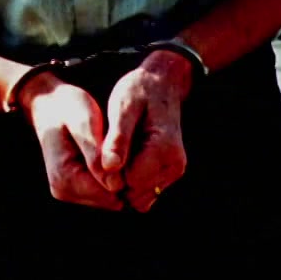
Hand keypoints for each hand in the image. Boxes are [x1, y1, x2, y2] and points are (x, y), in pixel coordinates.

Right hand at [18, 74, 124, 210]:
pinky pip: (105, 190)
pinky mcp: (75, 188)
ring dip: (119, 175)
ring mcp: (68, 191)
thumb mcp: (83, 122)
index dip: (127, 175)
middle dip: (123, 176)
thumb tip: (115, 185)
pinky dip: (113, 174)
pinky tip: (112, 154)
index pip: (108, 193)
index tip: (132, 149)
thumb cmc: (68, 107)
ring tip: (118, 147)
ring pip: (110, 196)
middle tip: (127, 145)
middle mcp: (63, 190)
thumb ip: (96, 154)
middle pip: (110, 198)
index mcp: (64, 177)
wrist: (50, 103)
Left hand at [101, 50, 193, 212]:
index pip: (128, 181)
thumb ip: (117, 138)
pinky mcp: (168, 174)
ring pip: (137, 196)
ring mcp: (174, 172)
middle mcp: (174, 166)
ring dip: (123, 179)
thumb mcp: (123, 107)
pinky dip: (130, 180)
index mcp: (164, 149)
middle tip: (109, 145)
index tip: (105, 145)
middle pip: (133, 192)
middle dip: (116, 176)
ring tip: (118, 148)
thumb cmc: (139, 91)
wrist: (160, 83)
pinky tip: (125, 155)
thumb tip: (109, 169)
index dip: (110, 169)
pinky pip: (143, 192)